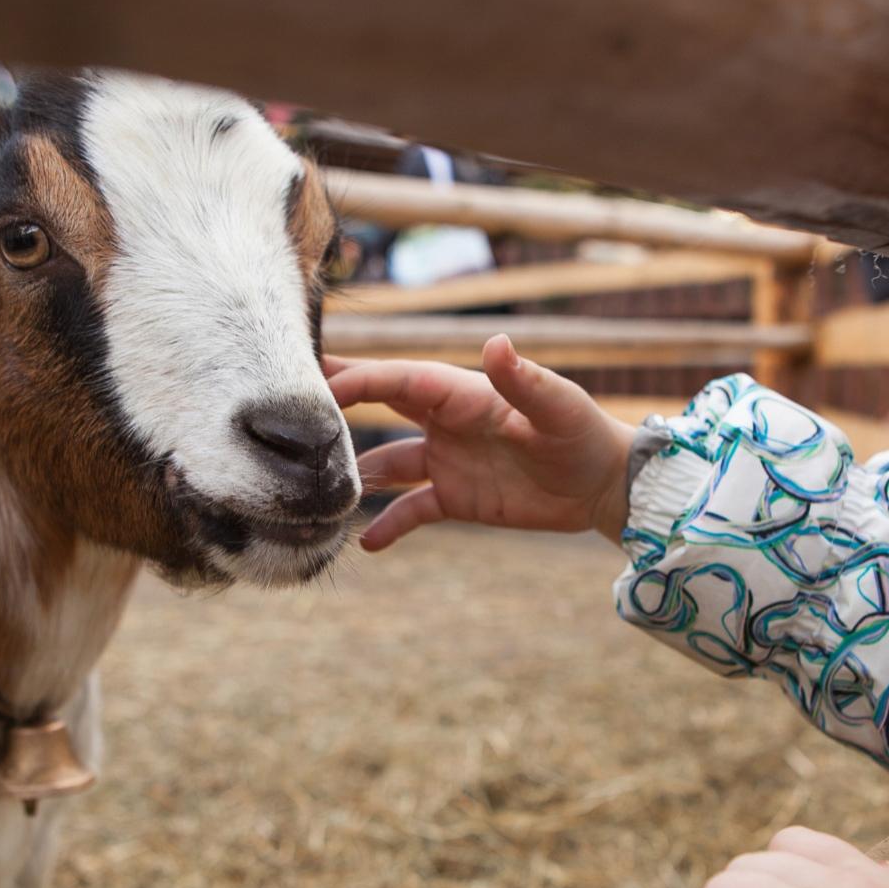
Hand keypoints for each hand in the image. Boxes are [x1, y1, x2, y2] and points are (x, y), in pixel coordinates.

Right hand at [325, 336, 635, 549]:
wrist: (604, 485)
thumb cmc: (583, 434)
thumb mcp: (557, 406)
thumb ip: (522, 379)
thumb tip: (497, 343)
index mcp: (462, 393)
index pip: (397, 381)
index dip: (356, 381)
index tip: (312, 385)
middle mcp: (445, 422)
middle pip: (378, 412)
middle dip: (335, 415)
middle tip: (284, 424)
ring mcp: (446, 460)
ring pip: (385, 466)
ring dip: (354, 479)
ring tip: (314, 497)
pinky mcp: (456, 498)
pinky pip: (411, 510)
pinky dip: (388, 526)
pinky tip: (364, 544)